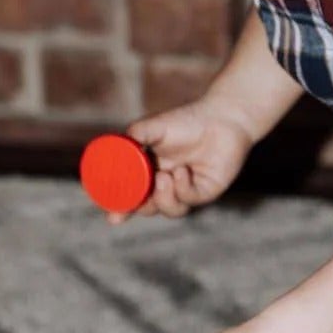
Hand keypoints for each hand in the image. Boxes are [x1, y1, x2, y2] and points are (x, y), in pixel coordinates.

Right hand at [111, 96, 255, 224]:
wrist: (222, 118)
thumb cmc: (187, 121)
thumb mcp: (153, 128)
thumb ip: (132, 138)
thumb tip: (113, 148)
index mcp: (149, 171)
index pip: (131, 194)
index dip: (120, 206)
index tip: (111, 215)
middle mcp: (167, 184)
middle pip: (147, 207)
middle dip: (138, 208)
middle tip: (135, 199)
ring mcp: (186, 190)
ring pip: (169, 209)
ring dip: (162, 198)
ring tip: (163, 176)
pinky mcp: (205, 192)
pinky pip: (189, 200)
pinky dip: (182, 188)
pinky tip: (183, 171)